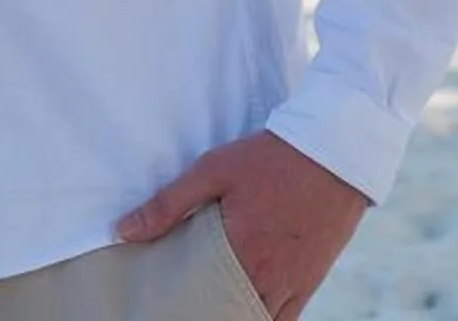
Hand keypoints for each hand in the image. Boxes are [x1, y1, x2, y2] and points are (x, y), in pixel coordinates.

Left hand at [114, 131, 369, 319]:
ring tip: (212, 310)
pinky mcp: (311, 279)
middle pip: (230, 314)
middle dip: (207, 314)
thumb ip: (168, 203)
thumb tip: (123, 231)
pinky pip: (288, 319)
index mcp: (241, 252)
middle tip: (186, 306)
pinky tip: (247, 313)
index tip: (165, 305)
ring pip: (258, 320)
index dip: (183, 307)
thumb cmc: (271, 158)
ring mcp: (294, 282)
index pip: (202, 299)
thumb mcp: (214, 169)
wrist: (335, 153)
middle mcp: (270, 276)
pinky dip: (266, 320)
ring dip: (235, 316)